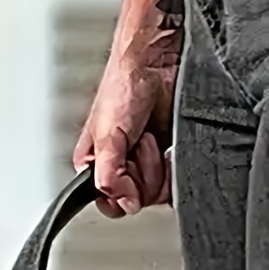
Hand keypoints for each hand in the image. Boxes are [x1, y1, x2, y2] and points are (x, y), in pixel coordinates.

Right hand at [73, 48, 174, 220]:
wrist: (156, 65)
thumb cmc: (123, 86)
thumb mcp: (106, 136)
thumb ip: (108, 176)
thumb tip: (122, 204)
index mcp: (94, 163)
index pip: (107, 202)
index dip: (121, 194)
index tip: (127, 175)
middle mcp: (118, 166)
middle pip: (135, 200)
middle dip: (141, 172)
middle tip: (138, 144)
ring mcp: (144, 164)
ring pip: (156, 194)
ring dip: (156, 165)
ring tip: (150, 138)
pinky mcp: (166, 159)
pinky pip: (173, 182)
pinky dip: (172, 166)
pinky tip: (167, 147)